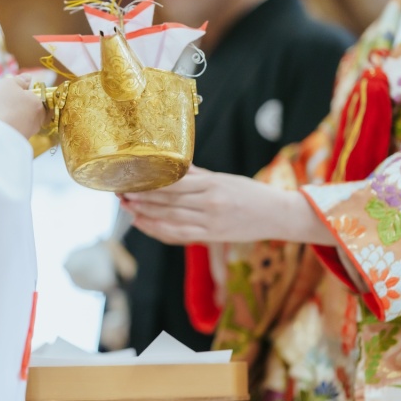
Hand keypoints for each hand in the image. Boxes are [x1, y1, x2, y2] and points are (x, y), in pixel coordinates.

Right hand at [0, 75, 49, 138]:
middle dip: (16, 108)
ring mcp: (28, 134)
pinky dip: (5, 129)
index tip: (7, 95)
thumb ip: (19, 80)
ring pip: (20, 122)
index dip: (20, 94)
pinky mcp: (18, 144)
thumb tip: (28, 78)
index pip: (33, 96)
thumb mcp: (8, 84)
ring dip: (10, 118)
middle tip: (0, 105)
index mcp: (38, 104)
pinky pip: (12, 132)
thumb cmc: (1, 105)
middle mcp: (37, 121)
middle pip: (27, 110)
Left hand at [119, 166, 334, 245]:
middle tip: (121, 193)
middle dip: (142, 198)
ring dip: (146, 214)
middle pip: (168, 201)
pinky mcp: (212, 235)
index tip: (132, 179)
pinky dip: (159, 230)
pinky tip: (144, 224)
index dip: (150, 183)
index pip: (174, 184)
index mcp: (213, 185)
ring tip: (128, 208)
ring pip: (170, 218)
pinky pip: (180, 234)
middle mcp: (210, 204)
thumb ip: (197, 175)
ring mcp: (210, 222)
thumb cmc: (251, 194)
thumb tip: (172, 164)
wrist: (278, 216)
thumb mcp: (224, 179)